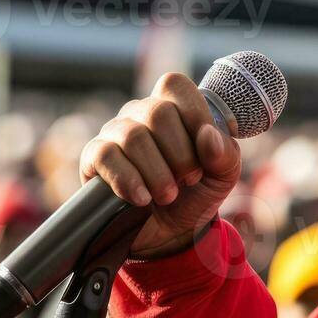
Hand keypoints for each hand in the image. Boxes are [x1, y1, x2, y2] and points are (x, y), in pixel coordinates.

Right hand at [79, 72, 241, 258]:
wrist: (172, 232)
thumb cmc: (197, 193)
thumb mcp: (222, 174)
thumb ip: (223, 153)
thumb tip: (207, 135)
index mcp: (173, 106)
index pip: (174, 85)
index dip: (194, 113)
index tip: (206, 147)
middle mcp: (140, 113)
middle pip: (157, 112)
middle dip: (180, 154)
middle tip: (189, 179)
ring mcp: (115, 132)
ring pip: (133, 136)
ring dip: (157, 173)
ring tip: (168, 196)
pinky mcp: (93, 157)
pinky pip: (105, 155)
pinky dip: (128, 180)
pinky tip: (142, 199)